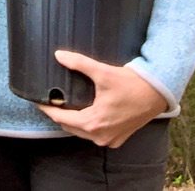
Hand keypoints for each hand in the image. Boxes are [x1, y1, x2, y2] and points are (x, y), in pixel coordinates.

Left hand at [35, 50, 167, 147]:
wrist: (157, 93)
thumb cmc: (131, 84)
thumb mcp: (103, 72)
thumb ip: (79, 63)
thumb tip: (59, 55)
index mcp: (93, 123)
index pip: (61, 119)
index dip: (48, 109)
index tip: (38, 101)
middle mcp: (100, 136)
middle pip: (70, 127)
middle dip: (58, 115)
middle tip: (50, 101)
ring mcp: (109, 140)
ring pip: (82, 133)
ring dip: (72, 122)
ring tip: (64, 106)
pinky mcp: (118, 138)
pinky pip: (95, 135)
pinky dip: (87, 126)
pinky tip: (84, 114)